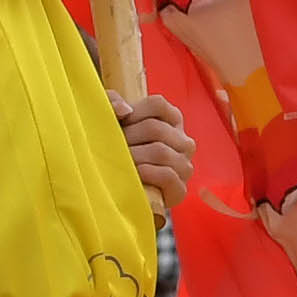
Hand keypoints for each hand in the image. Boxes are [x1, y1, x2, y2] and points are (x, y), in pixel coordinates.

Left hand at [114, 92, 196, 206]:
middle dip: (128, 138)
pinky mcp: (180, 189)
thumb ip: (112, 104)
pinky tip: (134, 174)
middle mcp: (183, 141)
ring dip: (133, 156)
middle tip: (111, 147)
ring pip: (160, 151)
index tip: (119, 124)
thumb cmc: (118, 150)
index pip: (157, 104)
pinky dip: (146, 173)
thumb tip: (124, 110)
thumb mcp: (114, 122)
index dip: (133, 112)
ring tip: (119, 161)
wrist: (122, 193)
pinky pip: (167, 175)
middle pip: (155, 128)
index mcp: (172, 120)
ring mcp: (185, 166)